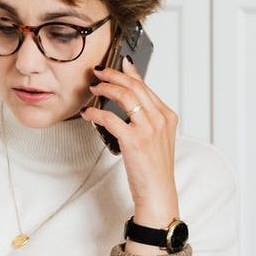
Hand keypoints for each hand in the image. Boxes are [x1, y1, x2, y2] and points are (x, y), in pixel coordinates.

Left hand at [82, 57, 179, 255]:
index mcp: (167, 116)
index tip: (118, 63)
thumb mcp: (156, 138)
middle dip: (114, 75)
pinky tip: (88, 113)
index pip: (146, 86)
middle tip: (99, 72)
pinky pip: (110, 118)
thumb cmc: (154, 168)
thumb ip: (146, 119)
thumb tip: (127, 103)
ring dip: (105, 88)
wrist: (158, 192)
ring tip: (93, 88)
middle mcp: (160, 119)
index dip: (129, 73)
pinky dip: (96, 113)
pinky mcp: (134, 140)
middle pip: (135, 86)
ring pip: (124, 96)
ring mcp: (148, 128)